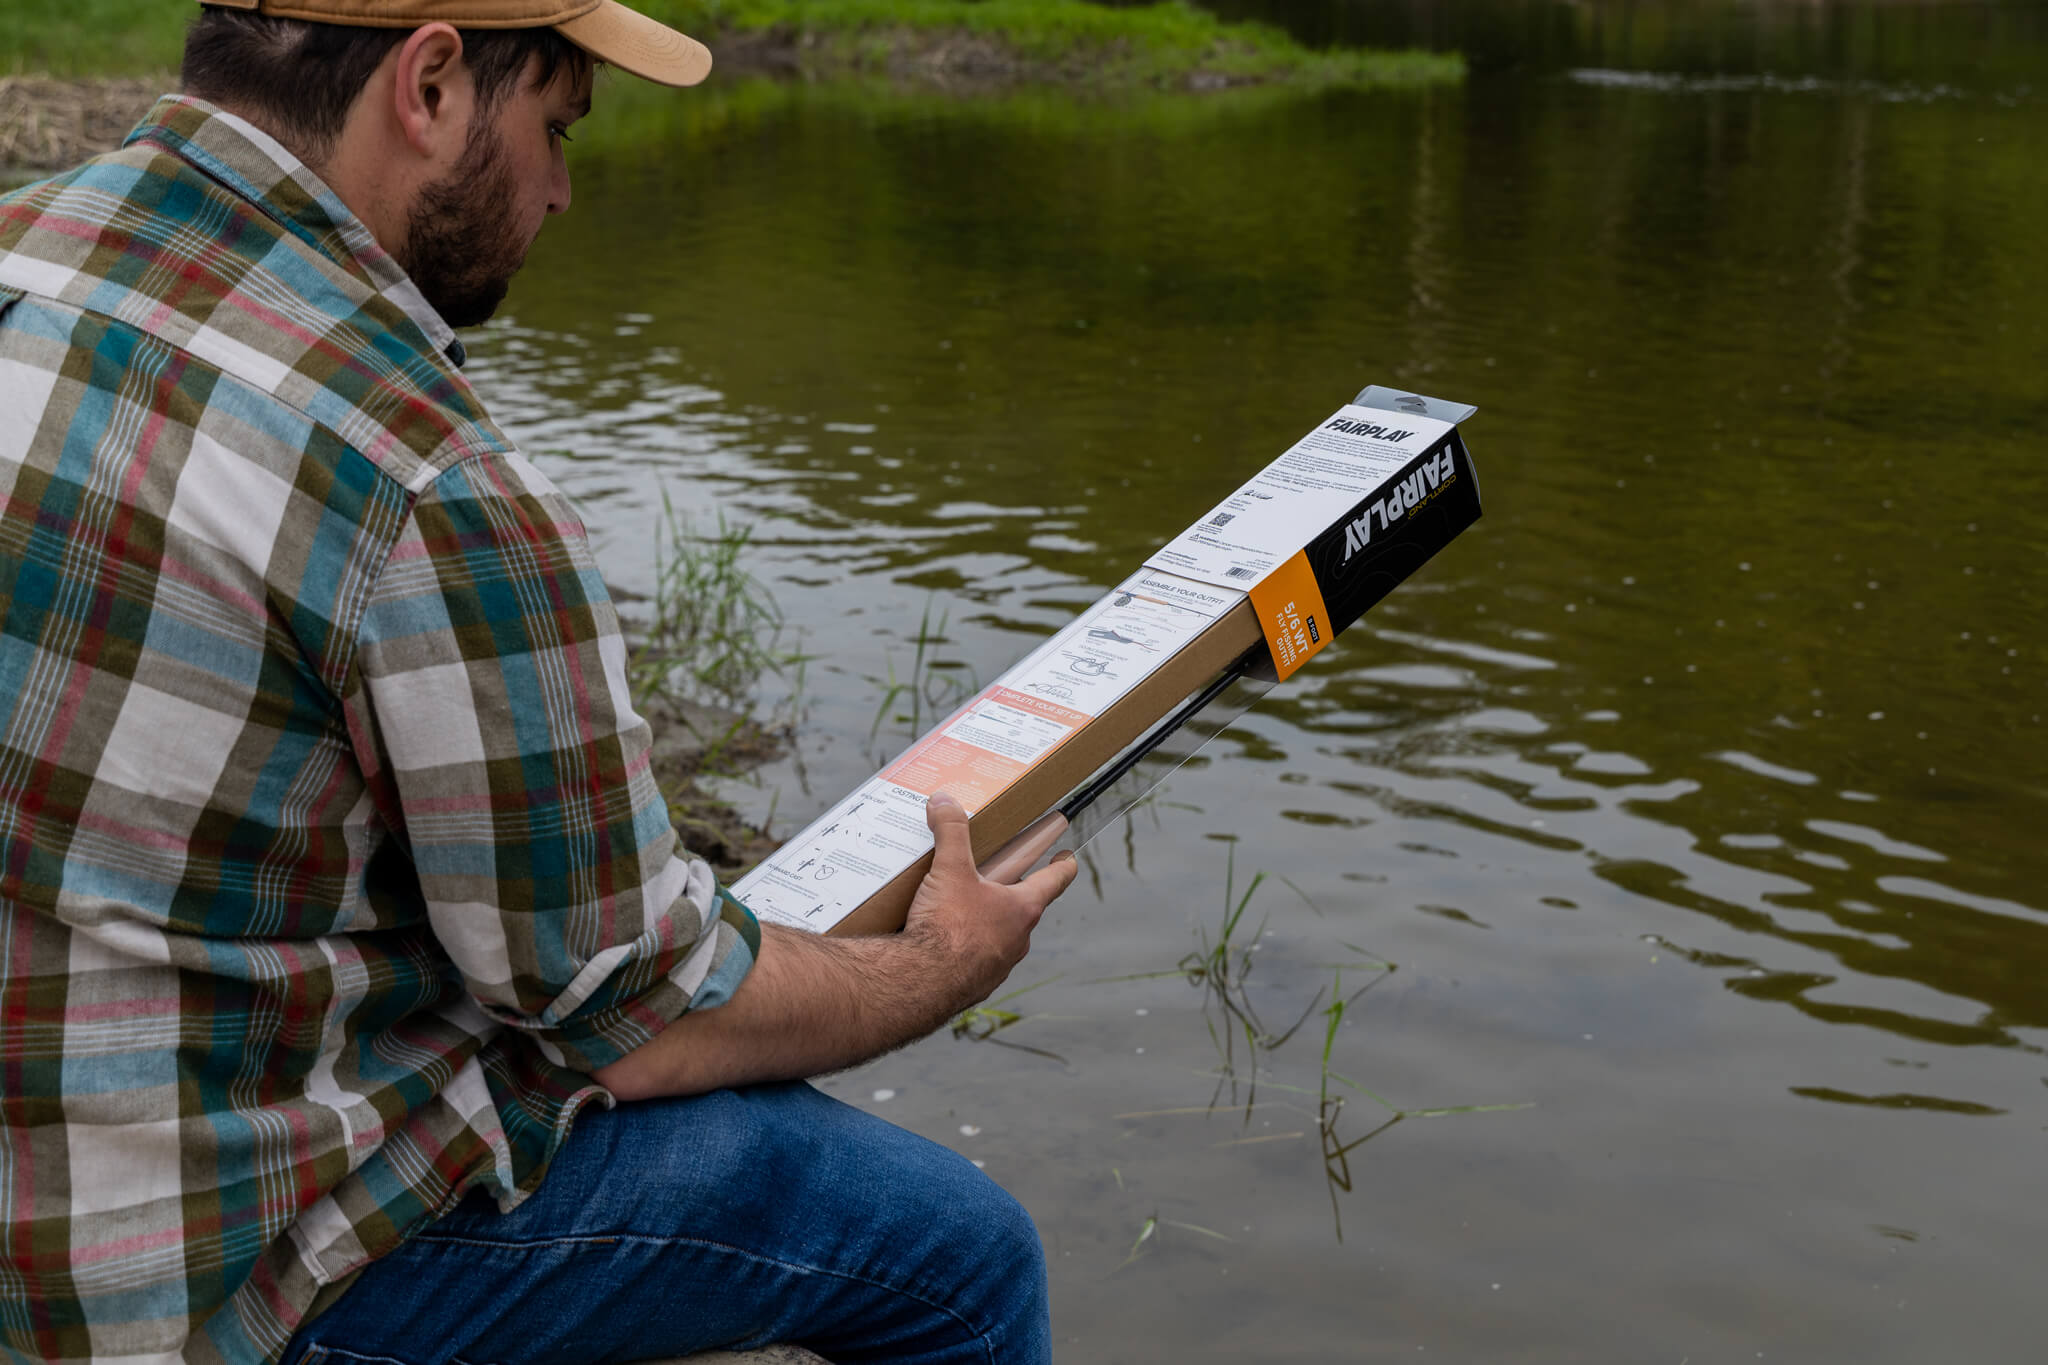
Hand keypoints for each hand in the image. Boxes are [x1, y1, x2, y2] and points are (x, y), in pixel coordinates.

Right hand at [903, 793, 1077, 1008]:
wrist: (921, 983)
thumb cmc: (946, 929)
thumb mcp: (949, 870)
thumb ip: (950, 832)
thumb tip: (944, 802)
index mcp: (1023, 908)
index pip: (1055, 880)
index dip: (1062, 864)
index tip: (1067, 855)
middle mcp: (1018, 939)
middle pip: (1023, 906)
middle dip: (1009, 890)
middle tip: (991, 873)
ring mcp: (999, 965)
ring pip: (999, 935)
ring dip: (984, 921)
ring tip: (955, 906)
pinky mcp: (974, 984)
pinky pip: (974, 958)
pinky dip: (962, 947)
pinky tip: (939, 939)